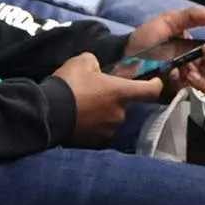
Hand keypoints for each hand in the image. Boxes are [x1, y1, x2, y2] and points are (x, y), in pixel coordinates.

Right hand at [52, 51, 172, 145]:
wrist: (49, 113)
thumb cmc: (69, 84)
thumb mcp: (82, 61)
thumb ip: (96, 63)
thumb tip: (97, 70)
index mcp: (121, 93)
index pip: (150, 90)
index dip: (156, 84)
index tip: (155, 81)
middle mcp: (120, 114)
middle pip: (124, 105)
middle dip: (113, 99)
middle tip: (95, 93)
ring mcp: (108, 130)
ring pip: (111, 119)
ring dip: (102, 114)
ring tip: (83, 107)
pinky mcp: (95, 143)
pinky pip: (99, 131)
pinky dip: (92, 126)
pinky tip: (77, 119)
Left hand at [121, 6, 204, 98]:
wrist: (120, 56)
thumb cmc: (145, 39)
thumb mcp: (167, 22)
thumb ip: (190, 16)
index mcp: (197, 55)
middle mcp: (194, 73)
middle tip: (198, 67)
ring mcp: (184, 87)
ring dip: (199, 83)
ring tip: (186, 74)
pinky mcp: (172, 98)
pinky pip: (185, 98)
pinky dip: (180, 88)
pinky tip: (171, 80)